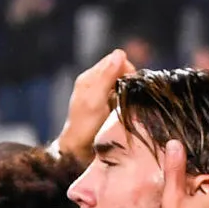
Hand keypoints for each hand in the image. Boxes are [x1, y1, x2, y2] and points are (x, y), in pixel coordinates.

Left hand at [55, 48, 134, 163]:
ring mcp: (100, 95)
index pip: (115, 60)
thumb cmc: (84, 128)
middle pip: (120, 70)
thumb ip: (107, 76)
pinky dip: (125, 101)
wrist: (78, 153)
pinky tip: (123, 111)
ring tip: (125, 106)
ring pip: (122, 83)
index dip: (126, 69)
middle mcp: (95, 83)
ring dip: (127, 92)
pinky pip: (121, 96)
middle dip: (128, 81)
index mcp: (89, 77)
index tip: (130, 86)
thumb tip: (120, 54)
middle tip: (127, 98)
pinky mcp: (106, 106)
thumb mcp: (95, 100)